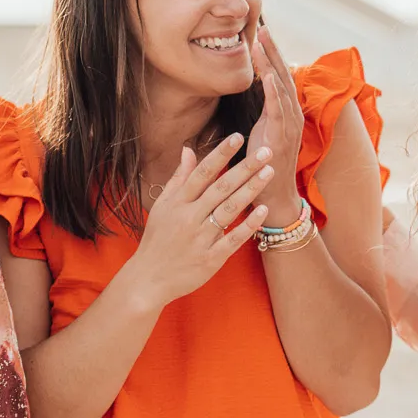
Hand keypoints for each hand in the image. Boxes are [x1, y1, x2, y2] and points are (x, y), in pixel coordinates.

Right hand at [122, 133, 269, 307]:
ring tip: (269, 172)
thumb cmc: (157, 239)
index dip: (220, 154)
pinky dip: (248, 225)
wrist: (147, 279)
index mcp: (177, 203)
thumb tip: (188, 149)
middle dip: (245, 167)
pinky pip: (232, 239)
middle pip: (221, 188)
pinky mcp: (210, 258)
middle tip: (266, 151)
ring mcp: (200, 238)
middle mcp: (189, 218)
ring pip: (229, 209)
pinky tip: (263, 210)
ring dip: (250, 190)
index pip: (201, 173)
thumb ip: (179, 178)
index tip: (237, 137)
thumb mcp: (162, 206)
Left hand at [243, 24, 306, 227]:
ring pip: (280, 85)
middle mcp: (292, 113)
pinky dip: (272, 90)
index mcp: (286, 110)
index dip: (271, 53)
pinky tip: (265, 74)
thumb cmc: (265, 163)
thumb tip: (256, 88)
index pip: (278, 75)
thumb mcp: (263, 129)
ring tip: (261, 41)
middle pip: (282, 73)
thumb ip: (263, 109)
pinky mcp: (282, 135)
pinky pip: (278, 108)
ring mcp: (290, 123)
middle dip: (272, 49)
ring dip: (270, 62)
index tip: (261, 32)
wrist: (274, 194)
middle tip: (262, 25)